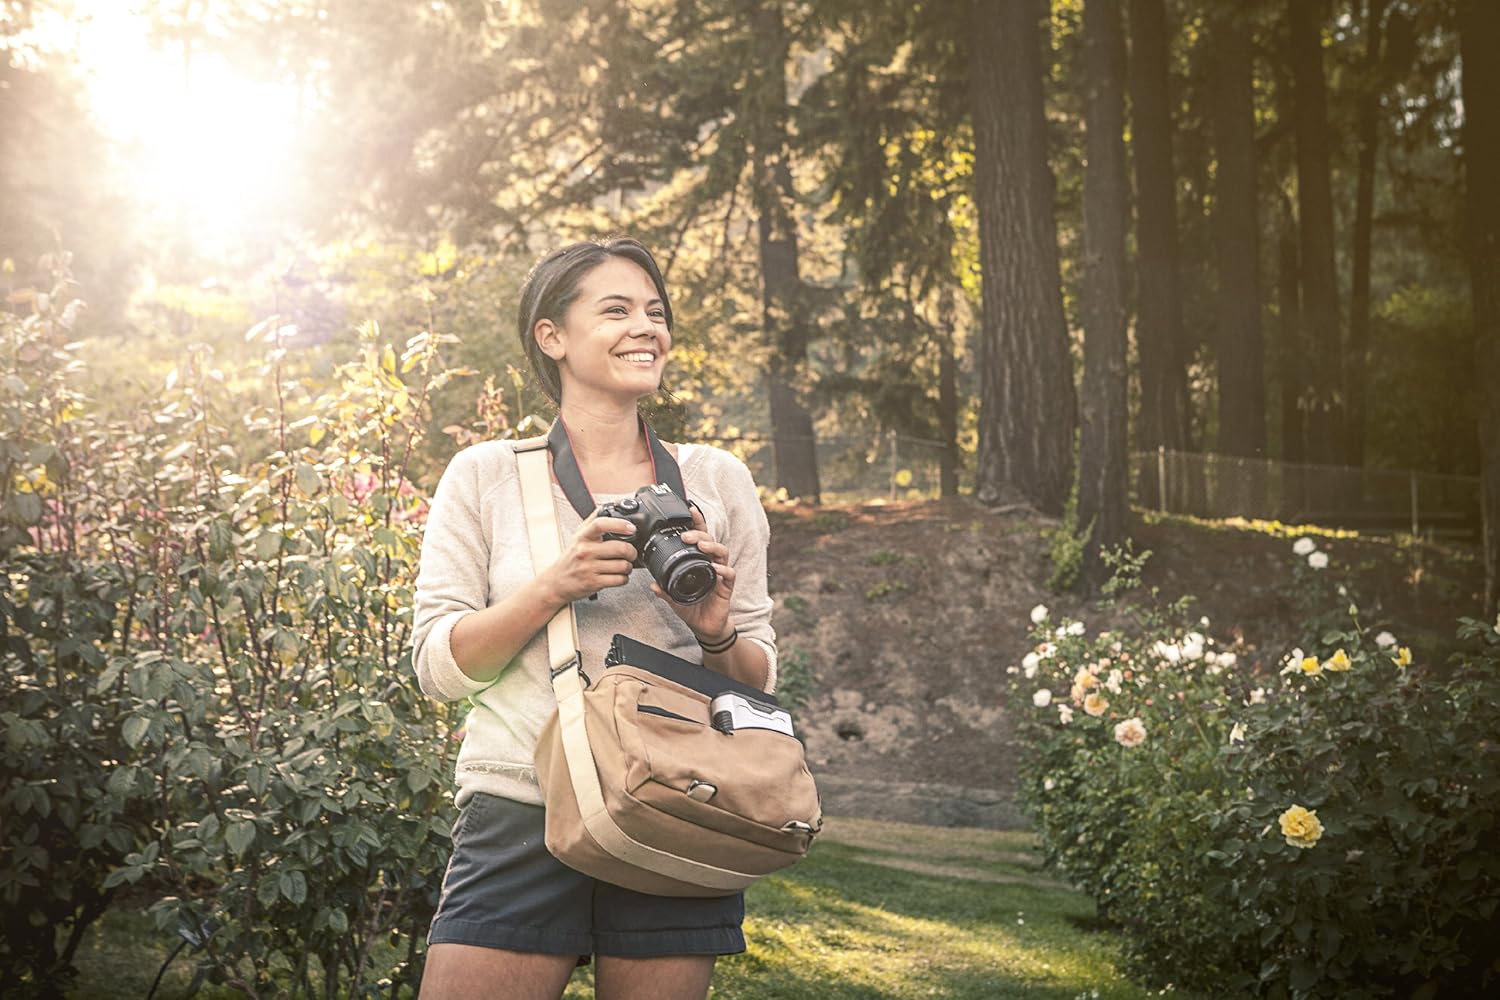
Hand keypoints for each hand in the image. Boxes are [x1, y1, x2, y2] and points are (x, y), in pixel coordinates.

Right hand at [540, 512, 638, 604]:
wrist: (556, 582)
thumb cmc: (570, 558)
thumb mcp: (578, 536)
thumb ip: (593, 521)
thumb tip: (609, 506)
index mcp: (583, 536)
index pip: (600, 524)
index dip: (620, 524)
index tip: (631, 528)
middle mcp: (585, 551)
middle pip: (620, 548)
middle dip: (631, 552)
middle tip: (630, 553)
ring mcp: (589, 568)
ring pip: (623, 565)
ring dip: (628, 567)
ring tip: (623, 566)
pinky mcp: (593, 583)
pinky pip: (619, 580)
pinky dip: (624, 578)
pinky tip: (618, 576)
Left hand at [651, 505, 735, 643]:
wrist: (705, 627)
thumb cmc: (693, 608)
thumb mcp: (673, 598)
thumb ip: (665, 590)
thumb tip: (652, 583)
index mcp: (698, 561)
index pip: (699, 537)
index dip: (696, 523)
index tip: (689, 510)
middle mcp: (711, 564)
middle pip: (710, 541)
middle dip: (699, 534)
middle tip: (687, 535)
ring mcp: (720, 574)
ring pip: (721, 553)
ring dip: (712, 547)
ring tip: (701, 546)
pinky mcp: (727, 587)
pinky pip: (728, 574)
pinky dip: (722, 570)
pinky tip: (714, 569)